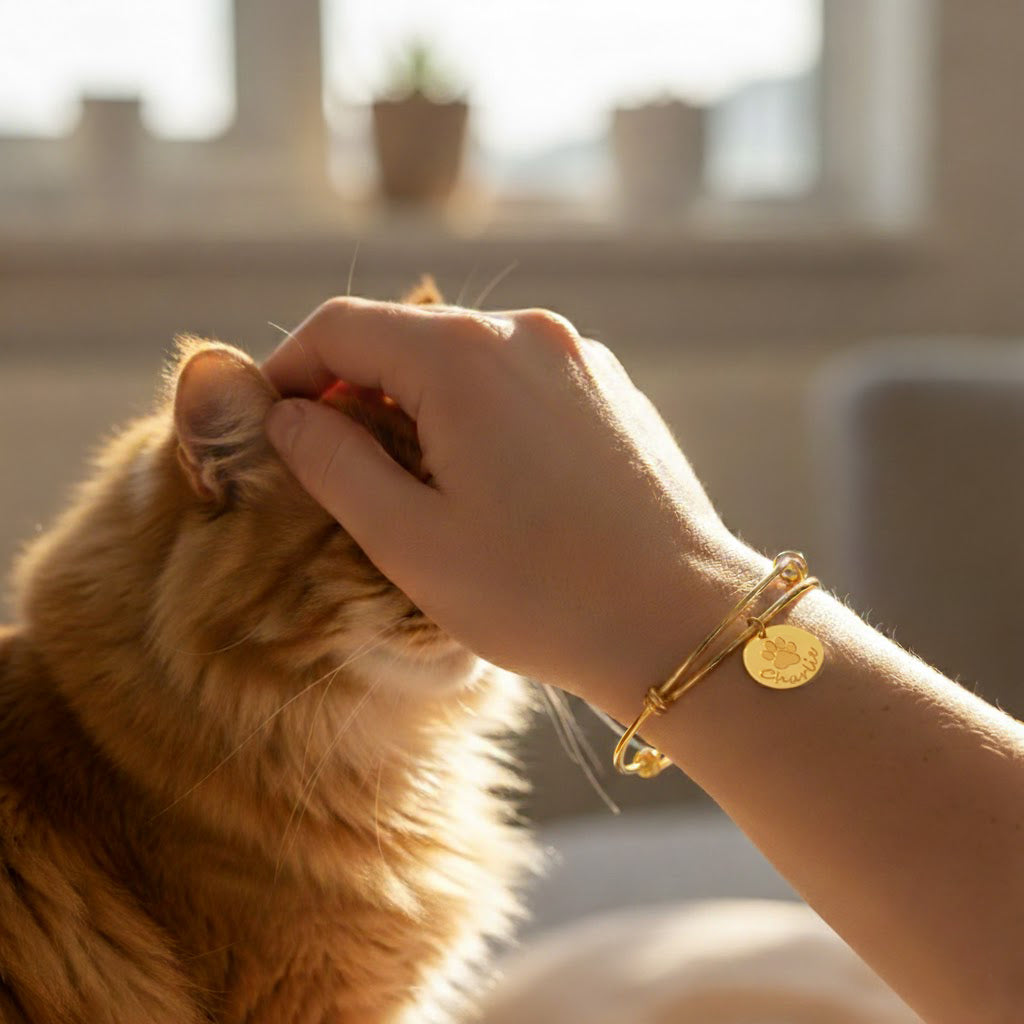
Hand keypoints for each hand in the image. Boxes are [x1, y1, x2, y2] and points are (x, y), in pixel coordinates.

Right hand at [262, 299, 751, 704]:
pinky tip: (490, 485)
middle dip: (355, 392)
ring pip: (465, 362)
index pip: (341, 327)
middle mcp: (527, 333)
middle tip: (336, 469)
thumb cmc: (541, 594)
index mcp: (465, 356)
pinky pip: (521, 384)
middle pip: (406, 338)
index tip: (271, 427)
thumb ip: (332, 463)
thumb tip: (290, 417)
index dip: (289, 370)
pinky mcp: (612, 391)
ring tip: (415, 487)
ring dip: (420, 407)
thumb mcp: (408, 540)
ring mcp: (579, 358)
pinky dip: (481, 416)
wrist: (681, 624)